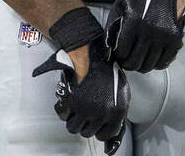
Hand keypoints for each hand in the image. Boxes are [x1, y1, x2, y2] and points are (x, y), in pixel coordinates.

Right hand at [32, 39, 127, 153]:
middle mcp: (102, 112)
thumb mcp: (120, 90)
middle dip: (86, 124)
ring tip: (76, 108)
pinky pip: (64, 116)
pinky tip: (69, 102)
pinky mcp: (72, 102)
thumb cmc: (104, 67)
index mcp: (117, 110)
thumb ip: (118, 110)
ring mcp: (86, 108)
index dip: (100, 130)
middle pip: (88, 133)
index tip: (96, 125)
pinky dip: (64, 111)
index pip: (107, 134)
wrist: (89, 51)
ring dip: (74, 119)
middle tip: (85, 113)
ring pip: (74, 128)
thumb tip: (112, 127)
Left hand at [104, 0, 184, 72]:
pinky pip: (164, 62)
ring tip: (139, 58)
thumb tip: (107, 51)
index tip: (119, 54)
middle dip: (129, 64)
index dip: (118, 56)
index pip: (122, 51)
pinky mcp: (176, 38)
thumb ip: (112, 28)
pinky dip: (157, 64)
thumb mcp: (121, 6)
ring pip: (149, 65)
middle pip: (135, 62)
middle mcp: (149, 29)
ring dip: (142, 65)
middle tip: (128, 60)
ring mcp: (164, 35)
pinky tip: (152, 57)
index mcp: (133, 20)